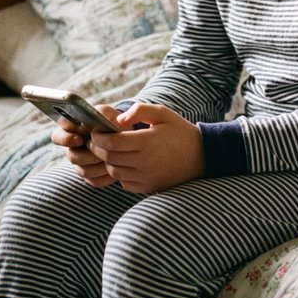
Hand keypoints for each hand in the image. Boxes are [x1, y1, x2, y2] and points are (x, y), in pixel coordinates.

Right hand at [50, 105, 121, 187]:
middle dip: (88, 155)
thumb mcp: (107, 112)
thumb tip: (98, 117)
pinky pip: (94, 181)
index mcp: (71, 131)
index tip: (79, 139)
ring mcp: (80, 164)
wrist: (124, 136)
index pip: (57, 136)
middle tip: (102, 152)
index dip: (65, 139)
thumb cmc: (111, 121)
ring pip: (84, 170)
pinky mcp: (91, 176)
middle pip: (72, 157)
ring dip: (100, 165)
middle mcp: (72, 149)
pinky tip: (117, 167)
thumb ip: (101, 112)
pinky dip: (106, 176)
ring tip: (114, 159)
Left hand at [87, 103, 202, 193]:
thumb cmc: (179, 131)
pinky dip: (121, 175)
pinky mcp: (150, 187)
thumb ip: (139, 110)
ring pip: (115, 172)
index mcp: (147, 141)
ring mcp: (147, 176)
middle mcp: (145, 161)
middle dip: (98, 149)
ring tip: (111, 152)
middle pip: (109, 158)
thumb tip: (118, 121)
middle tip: (97, 142)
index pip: (112, 142)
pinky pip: (125, 183)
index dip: (98, 137)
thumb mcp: (162, 113)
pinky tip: (125, 164)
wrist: (202, 156)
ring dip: (109, 162)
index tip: (96, 132)